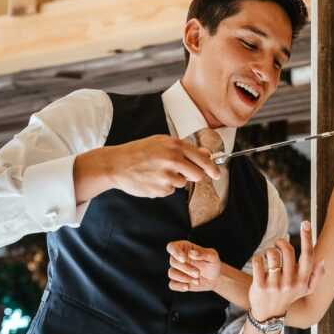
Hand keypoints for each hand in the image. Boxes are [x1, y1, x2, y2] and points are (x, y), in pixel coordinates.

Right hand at [74, 135, 219, 202]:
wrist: (116, 164)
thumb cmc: (138, 152)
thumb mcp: (161, 143)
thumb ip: (183, 149)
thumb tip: (205, 154)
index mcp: (174, 145)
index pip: (201, 159)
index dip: (212, 168)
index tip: (217, 174)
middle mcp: (173, 159)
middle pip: (197, 175)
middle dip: (193, 176)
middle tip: (181, 173)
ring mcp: (167, 175)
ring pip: (183, 183)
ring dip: (174, 180)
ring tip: (158, 172)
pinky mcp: (161, 189)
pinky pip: (170, 191)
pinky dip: (164, 187)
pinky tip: (152, 179)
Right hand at [167, 241, 221, 292]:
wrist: (214, 278)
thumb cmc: (212, 263)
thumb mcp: (212, 256)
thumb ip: (203, 253)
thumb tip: (191, 253)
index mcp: (184, 248)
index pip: (172, 247)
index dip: (175, 252)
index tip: (184, 259)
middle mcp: (177, 258)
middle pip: (173, 261)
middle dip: (186, 268)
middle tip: (198, 273)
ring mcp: (176, 270)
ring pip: (171, 273)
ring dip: (184, 278)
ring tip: (197, 281)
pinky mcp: (177, 281)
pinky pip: (172, 284)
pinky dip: (179, 286)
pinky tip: (188, 287)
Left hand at [248, 221, 323, 321]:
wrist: (269, 314)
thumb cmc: (288, 297)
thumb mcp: (306, 290)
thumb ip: (316, 276)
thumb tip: (322, 260)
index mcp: (303, 281)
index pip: (308, 255)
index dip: (307, 237)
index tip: (305, 223)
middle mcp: (290, 283)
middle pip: (287, 250)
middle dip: (280, 242)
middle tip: (277, 245)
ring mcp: (275, 285)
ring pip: (272, 254)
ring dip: (268, 251)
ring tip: (268, 257)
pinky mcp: (260, 287)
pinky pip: (257, 262)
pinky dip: (256, 260)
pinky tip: (258, 265)